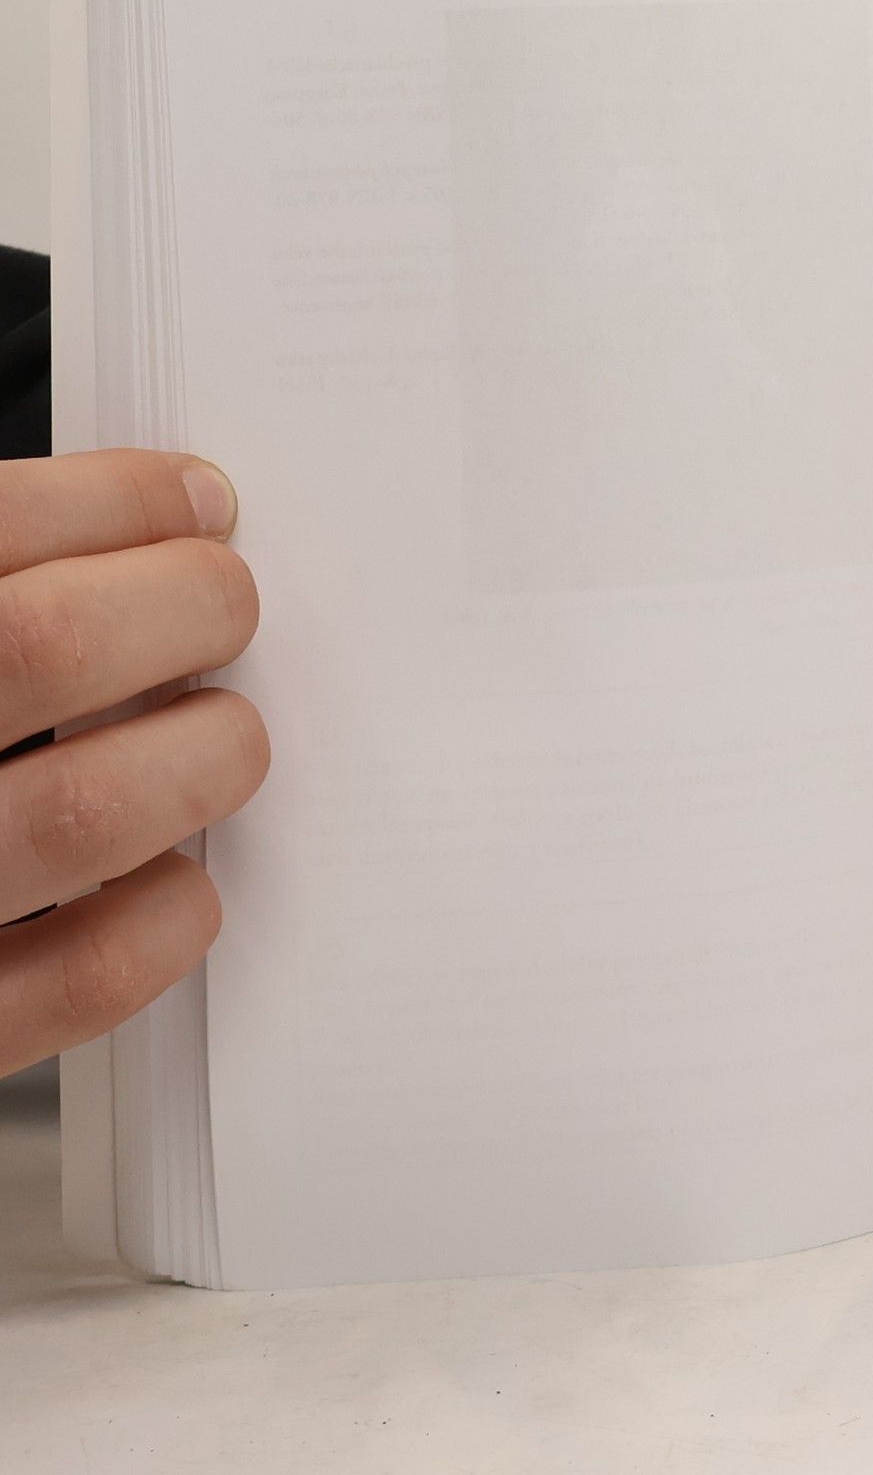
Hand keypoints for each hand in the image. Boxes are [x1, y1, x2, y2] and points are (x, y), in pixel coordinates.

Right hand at [0, 451, 265, 1074]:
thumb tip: (142, 517)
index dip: (115, 502)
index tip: (194, 498)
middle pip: (47, 646)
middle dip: (183, 605)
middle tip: (224, 604)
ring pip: (87, 812)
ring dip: (198, 756)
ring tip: (219, 735)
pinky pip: (82, 976)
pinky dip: (165, 915)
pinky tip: (172, 876)